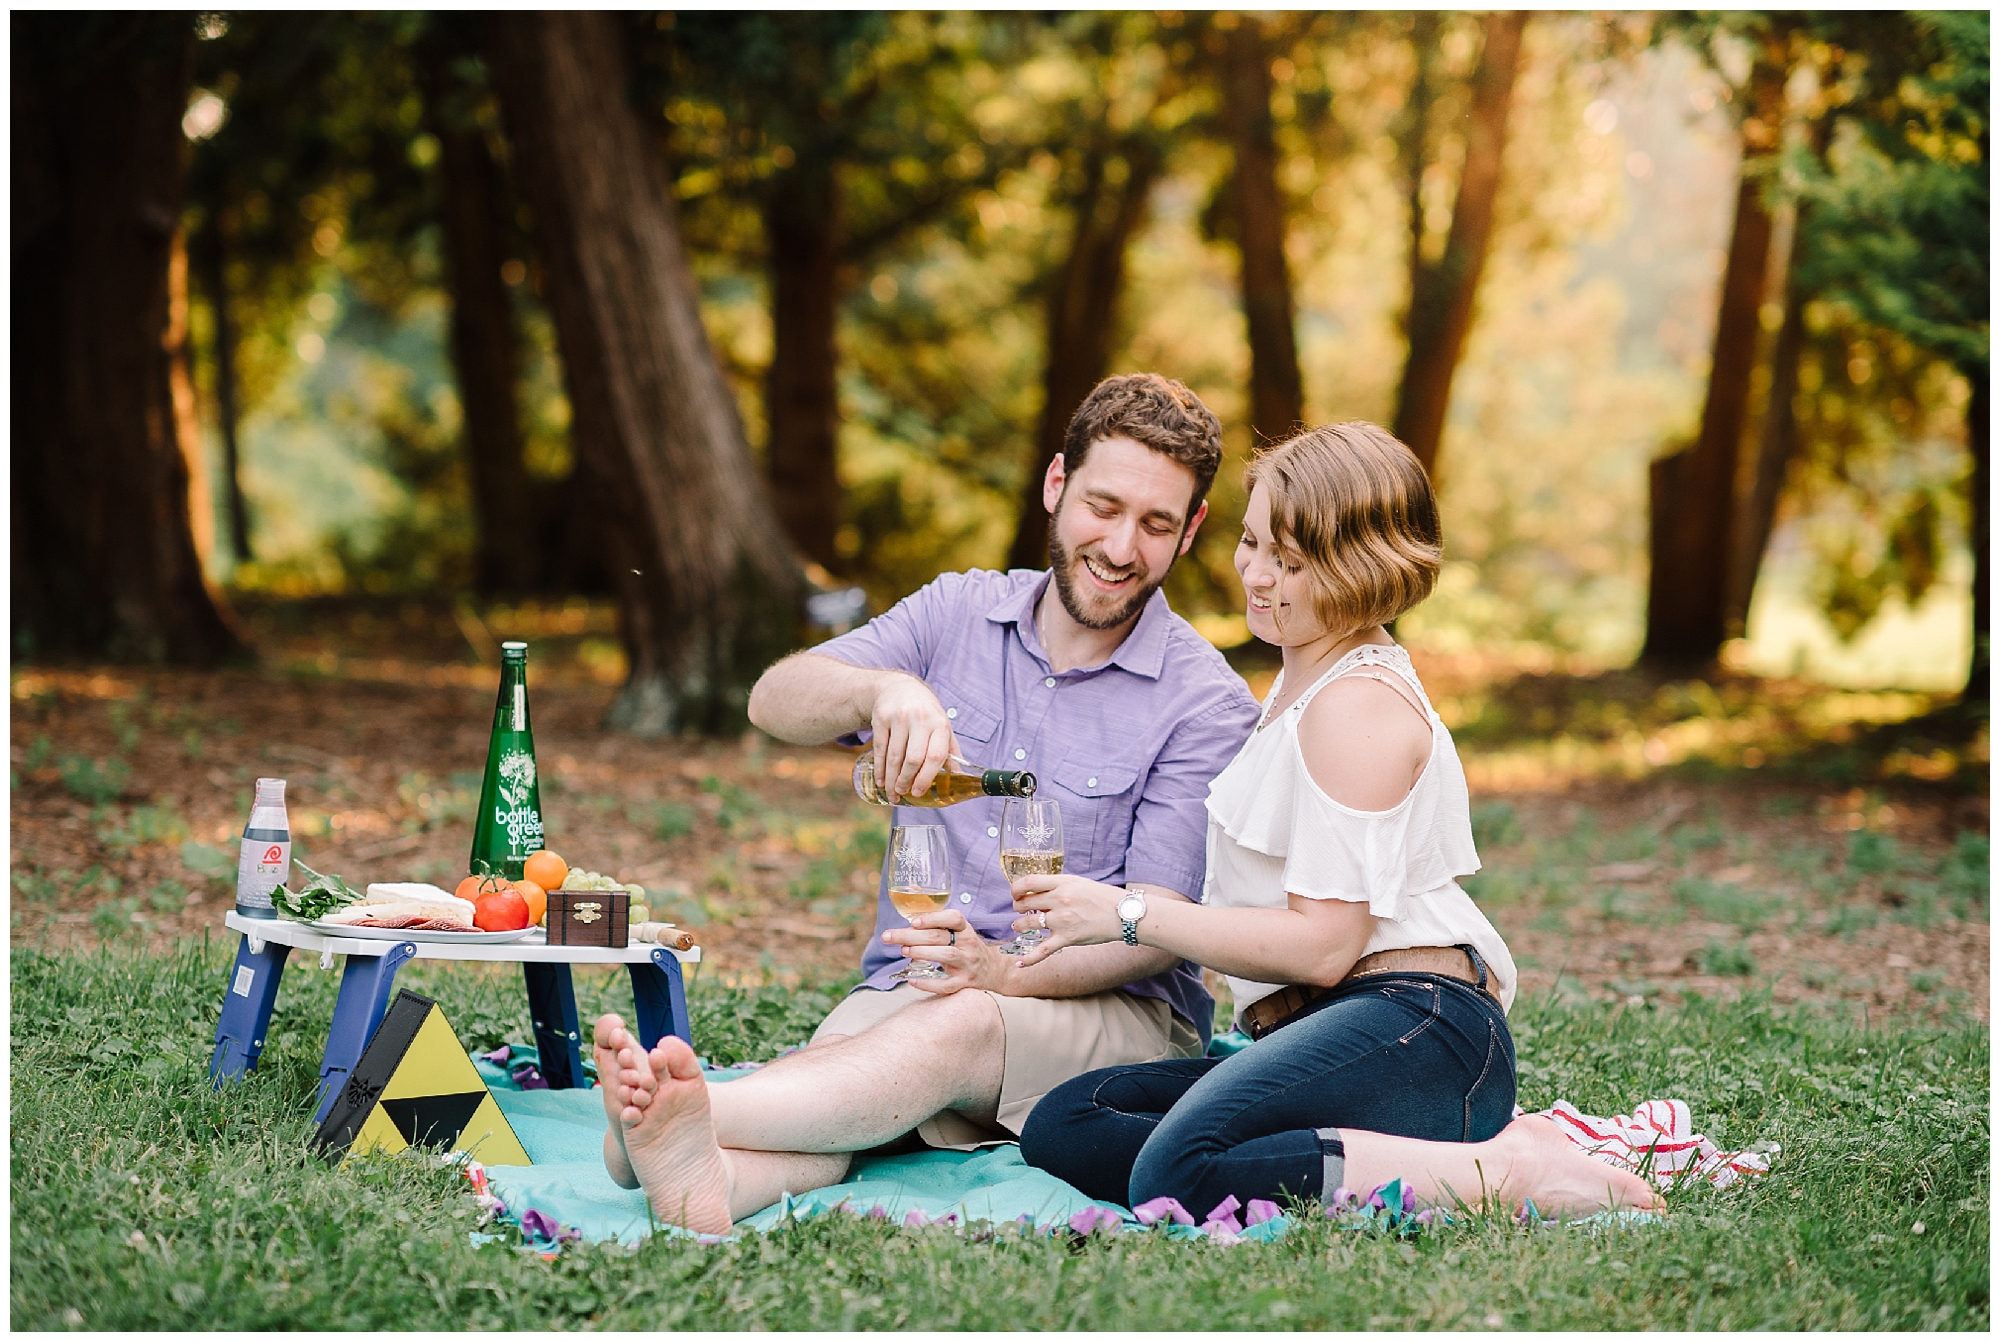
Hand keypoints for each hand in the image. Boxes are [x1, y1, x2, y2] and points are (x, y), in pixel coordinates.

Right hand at [869, 674, 959, 800]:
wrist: (901, 687)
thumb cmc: (926, 712)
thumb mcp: (942, 726)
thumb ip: (950, 751)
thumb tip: (959, 777)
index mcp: (940, 725)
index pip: (935, 756)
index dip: (927, 777)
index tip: (918, 792)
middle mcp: (921, 719)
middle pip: (913, 758)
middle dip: (906, 780)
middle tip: (902, 793)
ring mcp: (900, 717)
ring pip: (894, 756)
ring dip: (891, 778)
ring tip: (891, 792)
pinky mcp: (881, 718)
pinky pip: (879, 748)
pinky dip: (879, 767)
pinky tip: (880, 779)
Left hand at [881, 908, 1013, 995]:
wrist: (994, 970)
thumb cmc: (966, 946)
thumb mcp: (958, 929)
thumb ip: (936, 916)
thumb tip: (913, 889)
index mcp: (965, 929)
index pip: (954, 918)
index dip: (933, 918)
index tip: (913, 921)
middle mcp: (968, 944)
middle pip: (940, 937)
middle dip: (911, 936)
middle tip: (889, 937)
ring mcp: (968, 964)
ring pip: (946, 955)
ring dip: (921, 952)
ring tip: (903, 951)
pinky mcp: (965, 983)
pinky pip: (947, 985)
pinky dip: (928, 983)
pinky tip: (912, 980)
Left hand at [1008, 873, 1126, 967]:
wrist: (1123, 914)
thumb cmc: (1102, 897)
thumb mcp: (1078, 882)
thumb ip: (1058, 886)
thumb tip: (1039, 891)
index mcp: (1062, 883)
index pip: (1029, 882)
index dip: (1016, 888)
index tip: (1016, 892)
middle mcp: (1060, 900)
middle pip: (1025, 902)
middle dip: (1018, 906)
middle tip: (1019, 908)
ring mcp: (1062, 920)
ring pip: (1029, 923)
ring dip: (1019, 925)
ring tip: (1018, 926)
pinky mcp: (1067, 938)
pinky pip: (1043, 950)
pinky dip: (1030, 958)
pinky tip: (1019, 962)